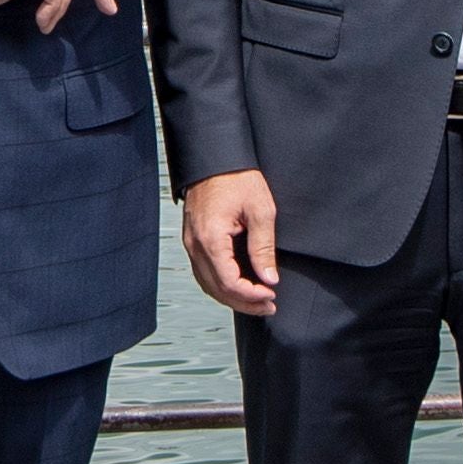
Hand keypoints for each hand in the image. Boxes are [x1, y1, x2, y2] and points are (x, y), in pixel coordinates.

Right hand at [183, 168, 281, 316]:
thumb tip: (269, 278)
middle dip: (243, 302)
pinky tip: (239, 286)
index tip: (271, 295)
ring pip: (207, 284)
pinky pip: (203, 272)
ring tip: (257, 300)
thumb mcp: (260, 211)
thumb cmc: (237, 178)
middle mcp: (195, 245)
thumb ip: (263, 248)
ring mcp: (190, 243)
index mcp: (211, 239)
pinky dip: (220, 285)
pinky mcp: (192, 240)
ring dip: (232, 297)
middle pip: (216, 289)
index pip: (229, 282)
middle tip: (269, 305)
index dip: (251, 295)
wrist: (214, 158)